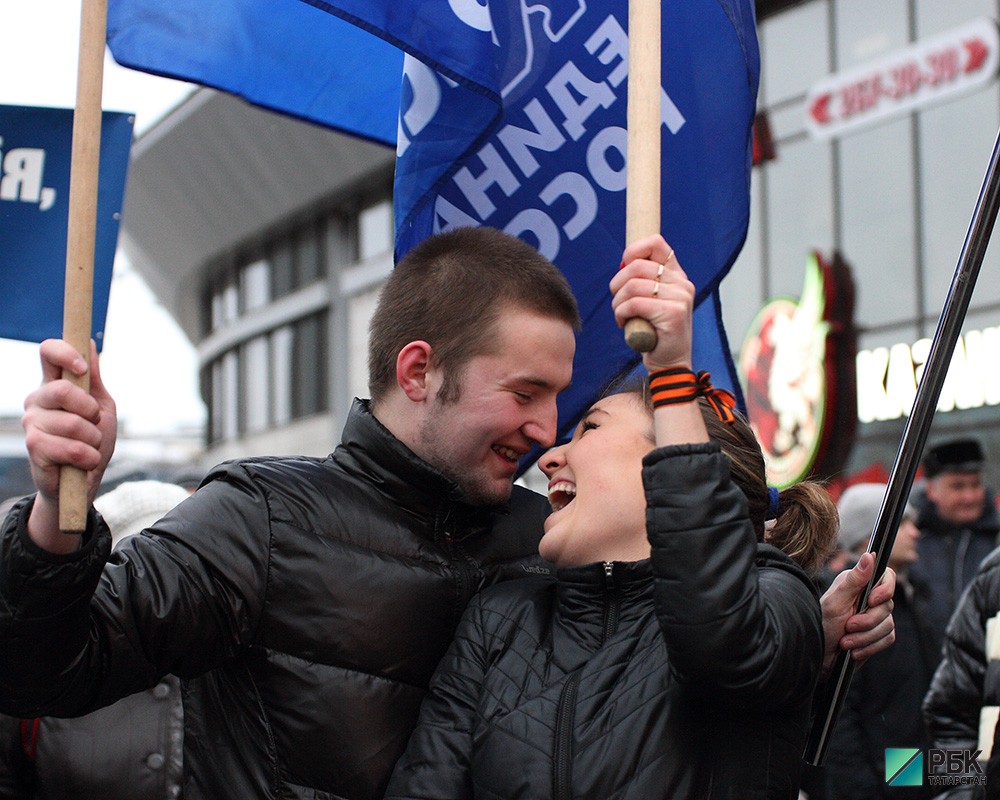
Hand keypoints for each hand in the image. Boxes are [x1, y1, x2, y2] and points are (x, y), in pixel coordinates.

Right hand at [21, 339, 116, 548]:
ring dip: (94, 440)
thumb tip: (89, 342)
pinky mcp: (34, 447)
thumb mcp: (101, 407)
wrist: (84, 480)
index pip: (47, 352)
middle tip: (94, 424)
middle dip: (90, 411)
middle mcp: (37, 400)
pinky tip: (82, 462)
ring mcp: (32, 423)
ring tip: (89, 447)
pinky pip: (73, 448)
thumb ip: (94, 379)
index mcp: (54, 385)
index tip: (82, 369)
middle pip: (62, 390)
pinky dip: (88, 457)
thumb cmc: (93, 440)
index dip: (65, 353)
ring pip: (74, 424)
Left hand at [609, 235, 694, 371]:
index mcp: (677, 276)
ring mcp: (680, 297)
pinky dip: (621, 313)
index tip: (623, 268)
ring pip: (633, 285)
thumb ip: (643, 281)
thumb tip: (624, 263)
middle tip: (617, 301)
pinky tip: (623, 323)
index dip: (632, 250)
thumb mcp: (651, 301)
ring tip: (620, 314)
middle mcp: (682, 283)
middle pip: (637, 265)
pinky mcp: (673, 313)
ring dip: (617, 302)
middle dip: (617, 283)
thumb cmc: (655, 332)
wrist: (670, 363)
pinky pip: (634, 304)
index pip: (656, 243)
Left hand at [819, 552, 895, 675]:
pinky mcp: (878, 634)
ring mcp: (875, 616)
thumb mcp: (835, 601)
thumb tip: (869, 555)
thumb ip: (854, 580)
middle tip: (848, 626)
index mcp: (858, 584)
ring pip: (888, 625)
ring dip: (865, 637)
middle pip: (888, 605)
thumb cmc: (822, 624)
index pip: (887, 576)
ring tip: (845, 642)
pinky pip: (887, 639)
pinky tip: (854, 650)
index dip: (885, 589)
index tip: (871, 601)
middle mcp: (869, 597)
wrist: (819, 655)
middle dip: (867, 621)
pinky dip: (869, 647)